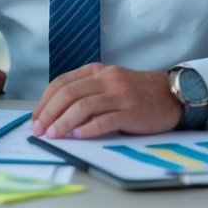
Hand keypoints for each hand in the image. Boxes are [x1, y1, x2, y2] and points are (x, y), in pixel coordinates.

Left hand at [30, 64, 181, 139]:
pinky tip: (79, 136)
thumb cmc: (136, 93)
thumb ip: (87, 92)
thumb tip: (56, 114)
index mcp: (96, 72)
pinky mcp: (132, 111)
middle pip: (69, 93)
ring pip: (84, 106)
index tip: (35, 118)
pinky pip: (107, 119)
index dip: (45, 101)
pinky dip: (90, 129)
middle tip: (39, 130)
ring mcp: (120, 94)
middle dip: (49, 113)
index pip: (62, 82)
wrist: (172, 94)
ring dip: (64, 122)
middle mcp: (106, 80)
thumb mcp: (109, 84)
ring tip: (53, 135)